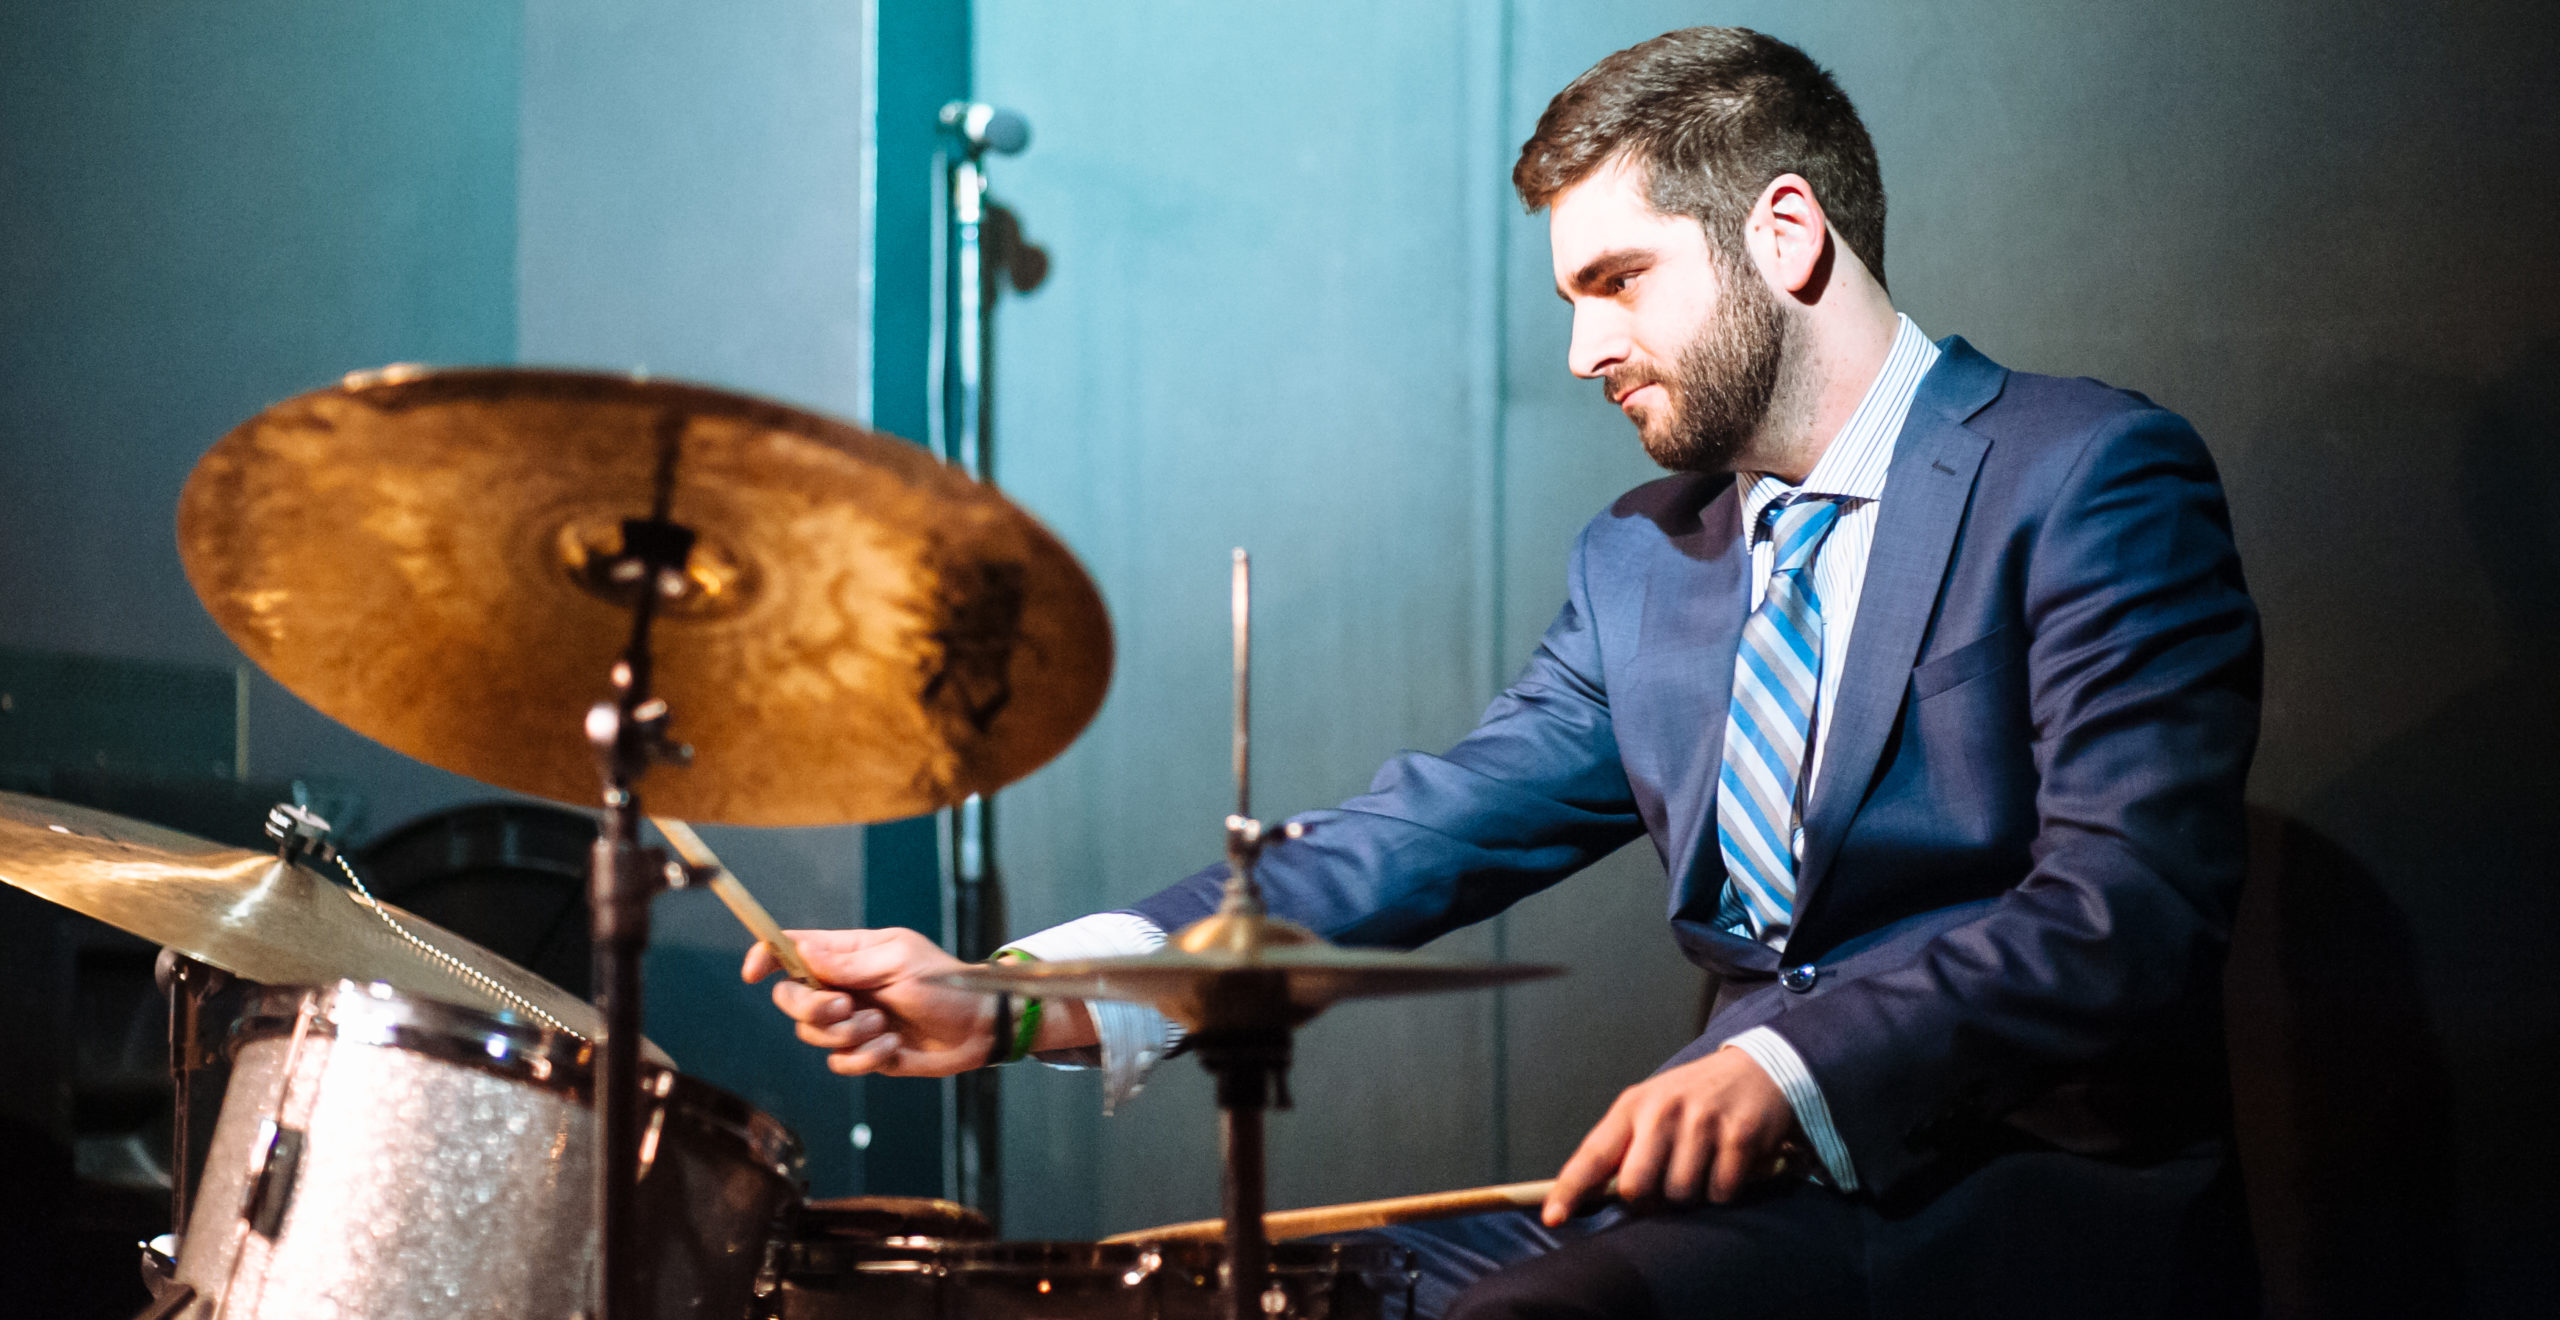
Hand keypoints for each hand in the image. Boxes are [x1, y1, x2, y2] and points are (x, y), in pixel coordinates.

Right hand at [742, 927, 996, 1076]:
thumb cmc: (945, 984)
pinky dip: (864, 1058)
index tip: (753, 973)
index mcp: (850, 954)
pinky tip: (892, 1046)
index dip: (766, 958)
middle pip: (791, 998)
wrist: (978, 1027)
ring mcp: (852, 1021)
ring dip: (846, 1035)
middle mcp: (844, 987)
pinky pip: (839, 1063)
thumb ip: (848, 963)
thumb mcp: (898, 963)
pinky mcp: (864, 1052)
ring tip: (884, 1025)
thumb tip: (802, 951)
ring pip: (811, 1035)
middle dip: (811, 1008)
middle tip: (846, 1007)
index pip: (794, 949)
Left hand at [1542, 1045, 1797, 1224]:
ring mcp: (1703, 1123)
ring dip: (1692, 1195)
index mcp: (1632, 1106)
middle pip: (1636, 1187)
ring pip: (1681, 1196)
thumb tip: (1593, 1197)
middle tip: (1665, 1186)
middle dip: (1648, 1200)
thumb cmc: (1693, 1098)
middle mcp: (1663, 1111)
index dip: (1569, 1190)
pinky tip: (1728, 1164)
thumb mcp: (1650, 1107)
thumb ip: (1624, 1146)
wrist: (1757, 1069)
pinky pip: (1722, 1193)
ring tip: (1702, 1166)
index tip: (1553, 1218)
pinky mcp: (1739, 1136)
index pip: (1593, 1155)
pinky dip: (1724, 1190)